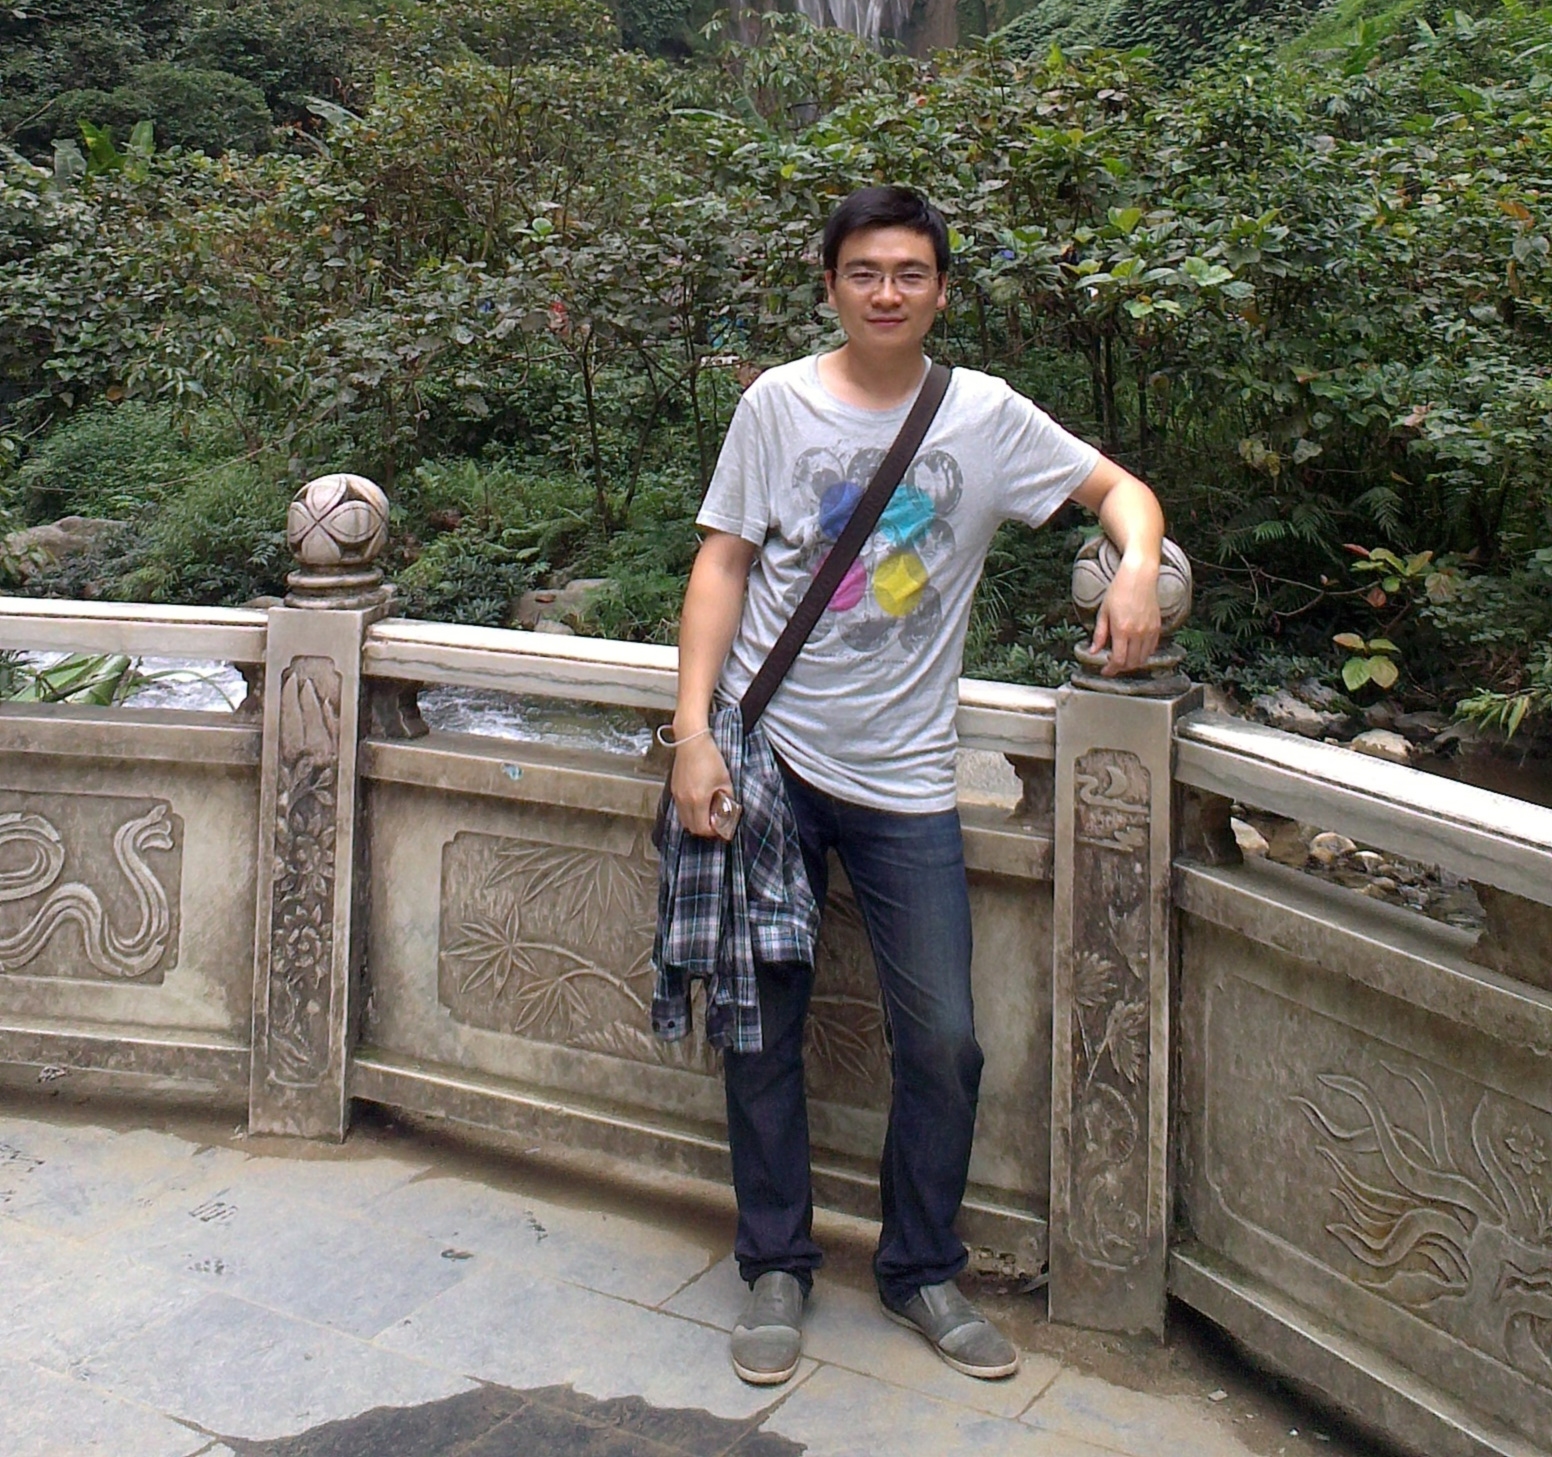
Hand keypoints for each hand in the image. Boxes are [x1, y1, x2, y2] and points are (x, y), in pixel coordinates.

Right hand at [671, 733, 733, 837]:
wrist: (692, 742)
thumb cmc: (709, 757)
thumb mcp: (725, 779)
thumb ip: (727, 797)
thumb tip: (729, 808)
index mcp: (698, 799)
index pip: (703, 828)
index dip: (713, 832)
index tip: (721, 828)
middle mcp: (684, 800)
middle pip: (691, 827)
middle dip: (703, 829)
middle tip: (714, 824)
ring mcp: (677, 795)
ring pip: (684, 819)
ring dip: (695, 821)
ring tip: (706, 814)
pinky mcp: (674, 789)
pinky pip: (680, 809)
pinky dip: (688, 812)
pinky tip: (698, 803)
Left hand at [1091, 553, 1161, 674]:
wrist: (1139, 576)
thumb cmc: (1119, 590)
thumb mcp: (1103, 612)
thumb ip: (1099, 634)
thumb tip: (1093, 651)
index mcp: (1121, 630)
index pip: (1118, 660)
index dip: (1111, 670)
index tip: (1105, 672)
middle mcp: (1137, 633)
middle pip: (1131, 662)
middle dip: (1121, 668)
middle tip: (1112, 665)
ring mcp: (1149, 630)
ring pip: (1143, 658)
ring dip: (1133, 663)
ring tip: (1123, 658)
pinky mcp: (1157, 627)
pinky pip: (1152, 648)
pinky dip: (1143, 654)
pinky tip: (1135, 650)